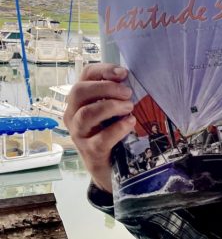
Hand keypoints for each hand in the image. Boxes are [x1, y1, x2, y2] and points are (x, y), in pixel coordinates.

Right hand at [63, 63, 136, 193]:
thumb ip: (117, 94)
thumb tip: (130, 78)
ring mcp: (79, 134)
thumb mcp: (113, 110)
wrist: (109, 168)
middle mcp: (73, 114)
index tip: (124, 73)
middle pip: (80, 92)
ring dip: (110, 106)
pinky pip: (100, 138)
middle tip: (128, 92)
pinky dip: (117, 128)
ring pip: (86, 114)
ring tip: (129, 107)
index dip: (104, 70)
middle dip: (106, 87)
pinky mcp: (90, 152)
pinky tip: (130, 122)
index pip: (85, 75)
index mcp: (80, 99)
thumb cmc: (111, 133)